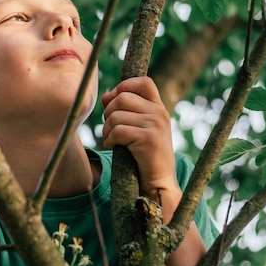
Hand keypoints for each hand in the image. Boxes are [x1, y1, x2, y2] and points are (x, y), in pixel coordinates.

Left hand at [101, 77, 177, 193]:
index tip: (115, 102)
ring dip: (107, 129)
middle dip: (108, 113)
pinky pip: (118, 131)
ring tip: (111, 140)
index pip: (143, 82)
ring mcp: (155, 125)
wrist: (159, 183)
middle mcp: (159, 113)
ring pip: (116, 116)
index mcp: (159, 108)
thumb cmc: (145, 156)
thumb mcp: (137, 129)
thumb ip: (123, 110)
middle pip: (122, 98)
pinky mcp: (148, 138)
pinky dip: (109, 140)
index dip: (124, 86)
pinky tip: (113, 147)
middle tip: (109, 128)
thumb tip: (106, 94)